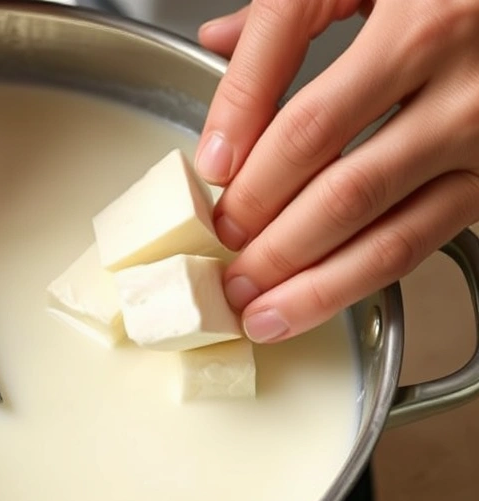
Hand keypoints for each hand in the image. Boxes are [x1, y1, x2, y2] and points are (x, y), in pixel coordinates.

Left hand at [193, 0, 478, 343]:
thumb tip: (216, 44)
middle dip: (268, 232)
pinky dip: (363, 275)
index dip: (244, 146)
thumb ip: (290, 13)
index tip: (209, 174)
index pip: (307, 107)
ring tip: (258, 307)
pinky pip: (424, 237)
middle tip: (223, 257)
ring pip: (383, 227)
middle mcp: (460, 84)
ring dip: (310, 280)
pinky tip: (321, 292)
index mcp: (418, 22)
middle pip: (338, 181)